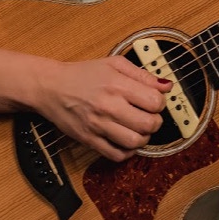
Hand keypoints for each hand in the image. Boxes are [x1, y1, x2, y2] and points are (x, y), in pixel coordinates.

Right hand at [32, 56, 171, 161]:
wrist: (51, 87)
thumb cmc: (83, 74)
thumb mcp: (114, 64)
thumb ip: (142, 75)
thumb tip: (167, 86)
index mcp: (117, 84)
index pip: (155, 101)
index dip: (159, 102)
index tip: (153, 101)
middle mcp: (109, 106)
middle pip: (149, 124)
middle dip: (156, 122)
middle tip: (149, 116)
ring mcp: (98, 125)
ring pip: (134, 142)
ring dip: (143, 138)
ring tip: (138, 129)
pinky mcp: (89, 140)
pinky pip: (116, 155)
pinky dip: (127, 152)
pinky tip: (126, 141)